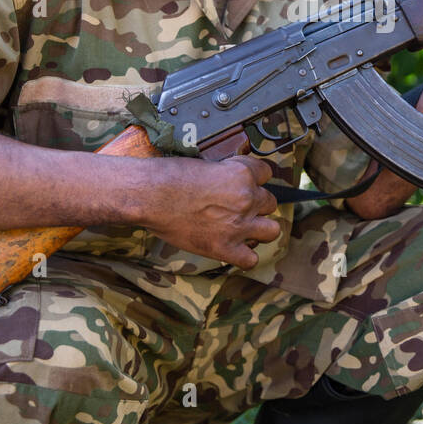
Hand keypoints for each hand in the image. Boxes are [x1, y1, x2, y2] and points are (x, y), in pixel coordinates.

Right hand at [142, 154, 280, 268]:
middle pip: (270, 202)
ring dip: (260, 228)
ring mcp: (238, 225)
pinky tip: (233, 249)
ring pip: (272, 230)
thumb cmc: (171, 176)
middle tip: (234, 206)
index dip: (254, 178)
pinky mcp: (224, 248)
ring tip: (243, 227)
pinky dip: (244, 256)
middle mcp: (246, 198)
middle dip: (255, 204)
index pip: (266, 173)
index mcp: (242, 173)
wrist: (150, 196)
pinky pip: (251, 259)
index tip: (241, 183)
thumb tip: (234, 182)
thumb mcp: (207, 164)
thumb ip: (227, 174)